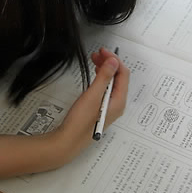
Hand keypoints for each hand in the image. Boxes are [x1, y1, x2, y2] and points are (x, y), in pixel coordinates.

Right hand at [56, 48, 128, 162]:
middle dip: (110, 63)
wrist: (68, 141)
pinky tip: (95, 74)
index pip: (123, 74)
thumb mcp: (94, 95)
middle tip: (98, 53)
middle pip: (118, 77)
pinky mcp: (101, 108)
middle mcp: (117, 104)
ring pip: (112, 82)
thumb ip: (105, 77)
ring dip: (105, 69)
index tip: (103, 51)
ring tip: (95, 60)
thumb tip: (114, 62)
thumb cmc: (80, 122)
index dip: (114, 60)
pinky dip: (101, 78)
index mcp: (119, 101)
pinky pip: (106, 88)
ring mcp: (109, 107)